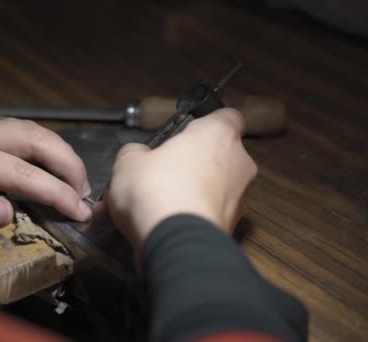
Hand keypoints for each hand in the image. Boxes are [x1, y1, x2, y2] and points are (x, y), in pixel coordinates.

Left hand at [0, 115, 91, 235]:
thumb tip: (7, 212)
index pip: (21, 171)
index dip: (55, 192)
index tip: (79, 212)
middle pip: (35, 137)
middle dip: (67, 164)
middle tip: (86, 194)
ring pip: (30, 128)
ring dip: (58, 152)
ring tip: (75, 181)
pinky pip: (18, 129)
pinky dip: (43, 146)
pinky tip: (49, 164)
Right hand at [94, 108, 256, 253]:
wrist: (175, 242)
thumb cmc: (157, 190)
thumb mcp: (128, 162)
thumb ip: (136, 154)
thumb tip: (138, 157)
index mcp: (218, 135)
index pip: (227, 117)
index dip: (205, 124)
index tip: (185, 134)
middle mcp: (238, 164)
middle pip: (216, 157)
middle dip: (188, 166)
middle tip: (156, 175)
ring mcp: (239, 200)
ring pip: (209, 190)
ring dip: (183, 195)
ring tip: (145, 208)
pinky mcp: (231, 229)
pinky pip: (204, 216)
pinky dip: (184, 219)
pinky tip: (153, 227)